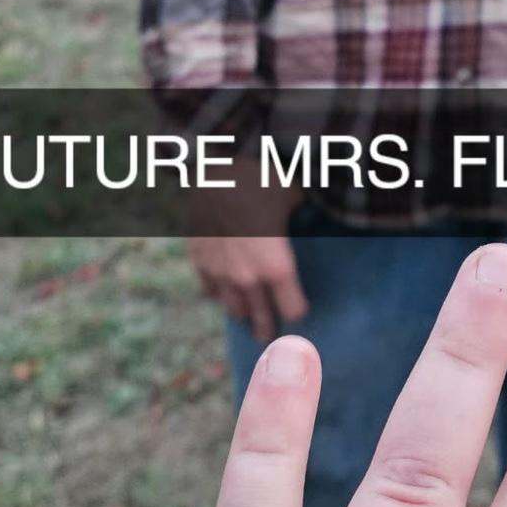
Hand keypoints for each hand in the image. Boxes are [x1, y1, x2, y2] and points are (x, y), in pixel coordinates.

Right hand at [186, 156, 306, 341]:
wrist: (212, 169)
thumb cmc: (259, 180)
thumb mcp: (292, 195)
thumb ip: (301, 214)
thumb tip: (307, 213)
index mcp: (276, 267)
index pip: (293, 310)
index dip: (299, 310)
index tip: (301, 308)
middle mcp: (247, 278)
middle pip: (261, 318)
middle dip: (269, 327)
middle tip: (272, 337)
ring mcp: (220, 273)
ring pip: (233, 308)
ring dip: (244, 314)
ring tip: (249, 318)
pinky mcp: (199, 261)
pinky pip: (209, 290)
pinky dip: (219, 293)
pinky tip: (224, 292)